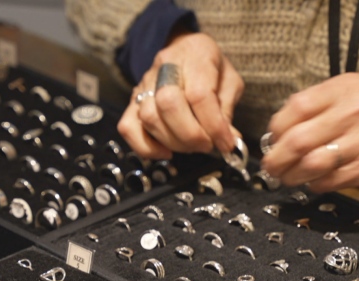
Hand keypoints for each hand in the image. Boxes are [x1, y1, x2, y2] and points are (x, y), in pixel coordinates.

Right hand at [117, 32, 243, 158]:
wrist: (184, 51)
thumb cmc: (210, 67)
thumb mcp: (229, 81)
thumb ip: (227, 110)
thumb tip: (228, 140)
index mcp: (196, 55)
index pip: (200, 94)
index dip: (214, 125)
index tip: (226, 143)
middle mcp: (165, 67)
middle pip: (168, 104)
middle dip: (191, 135)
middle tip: (207, 145)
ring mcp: (144, 84)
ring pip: (149, 118)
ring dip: (174, 142)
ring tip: (192, 145)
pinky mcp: (132, 101)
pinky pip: (128, 127)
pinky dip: (146, 147)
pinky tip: (166, 151)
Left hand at [261, 73, 358, 192]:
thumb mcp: (352, 101)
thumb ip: (318, 110)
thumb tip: (277, 134)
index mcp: (347, 88)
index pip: (297, 107)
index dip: (277, 129)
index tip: (273, 141)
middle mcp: (357, 109)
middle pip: (299, 139)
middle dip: (277, 159)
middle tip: (271, 167)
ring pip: (312, 163)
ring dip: (293, 175)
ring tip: (289, 178)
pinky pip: (330, 180)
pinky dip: (316, 185)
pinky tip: (314, 182)